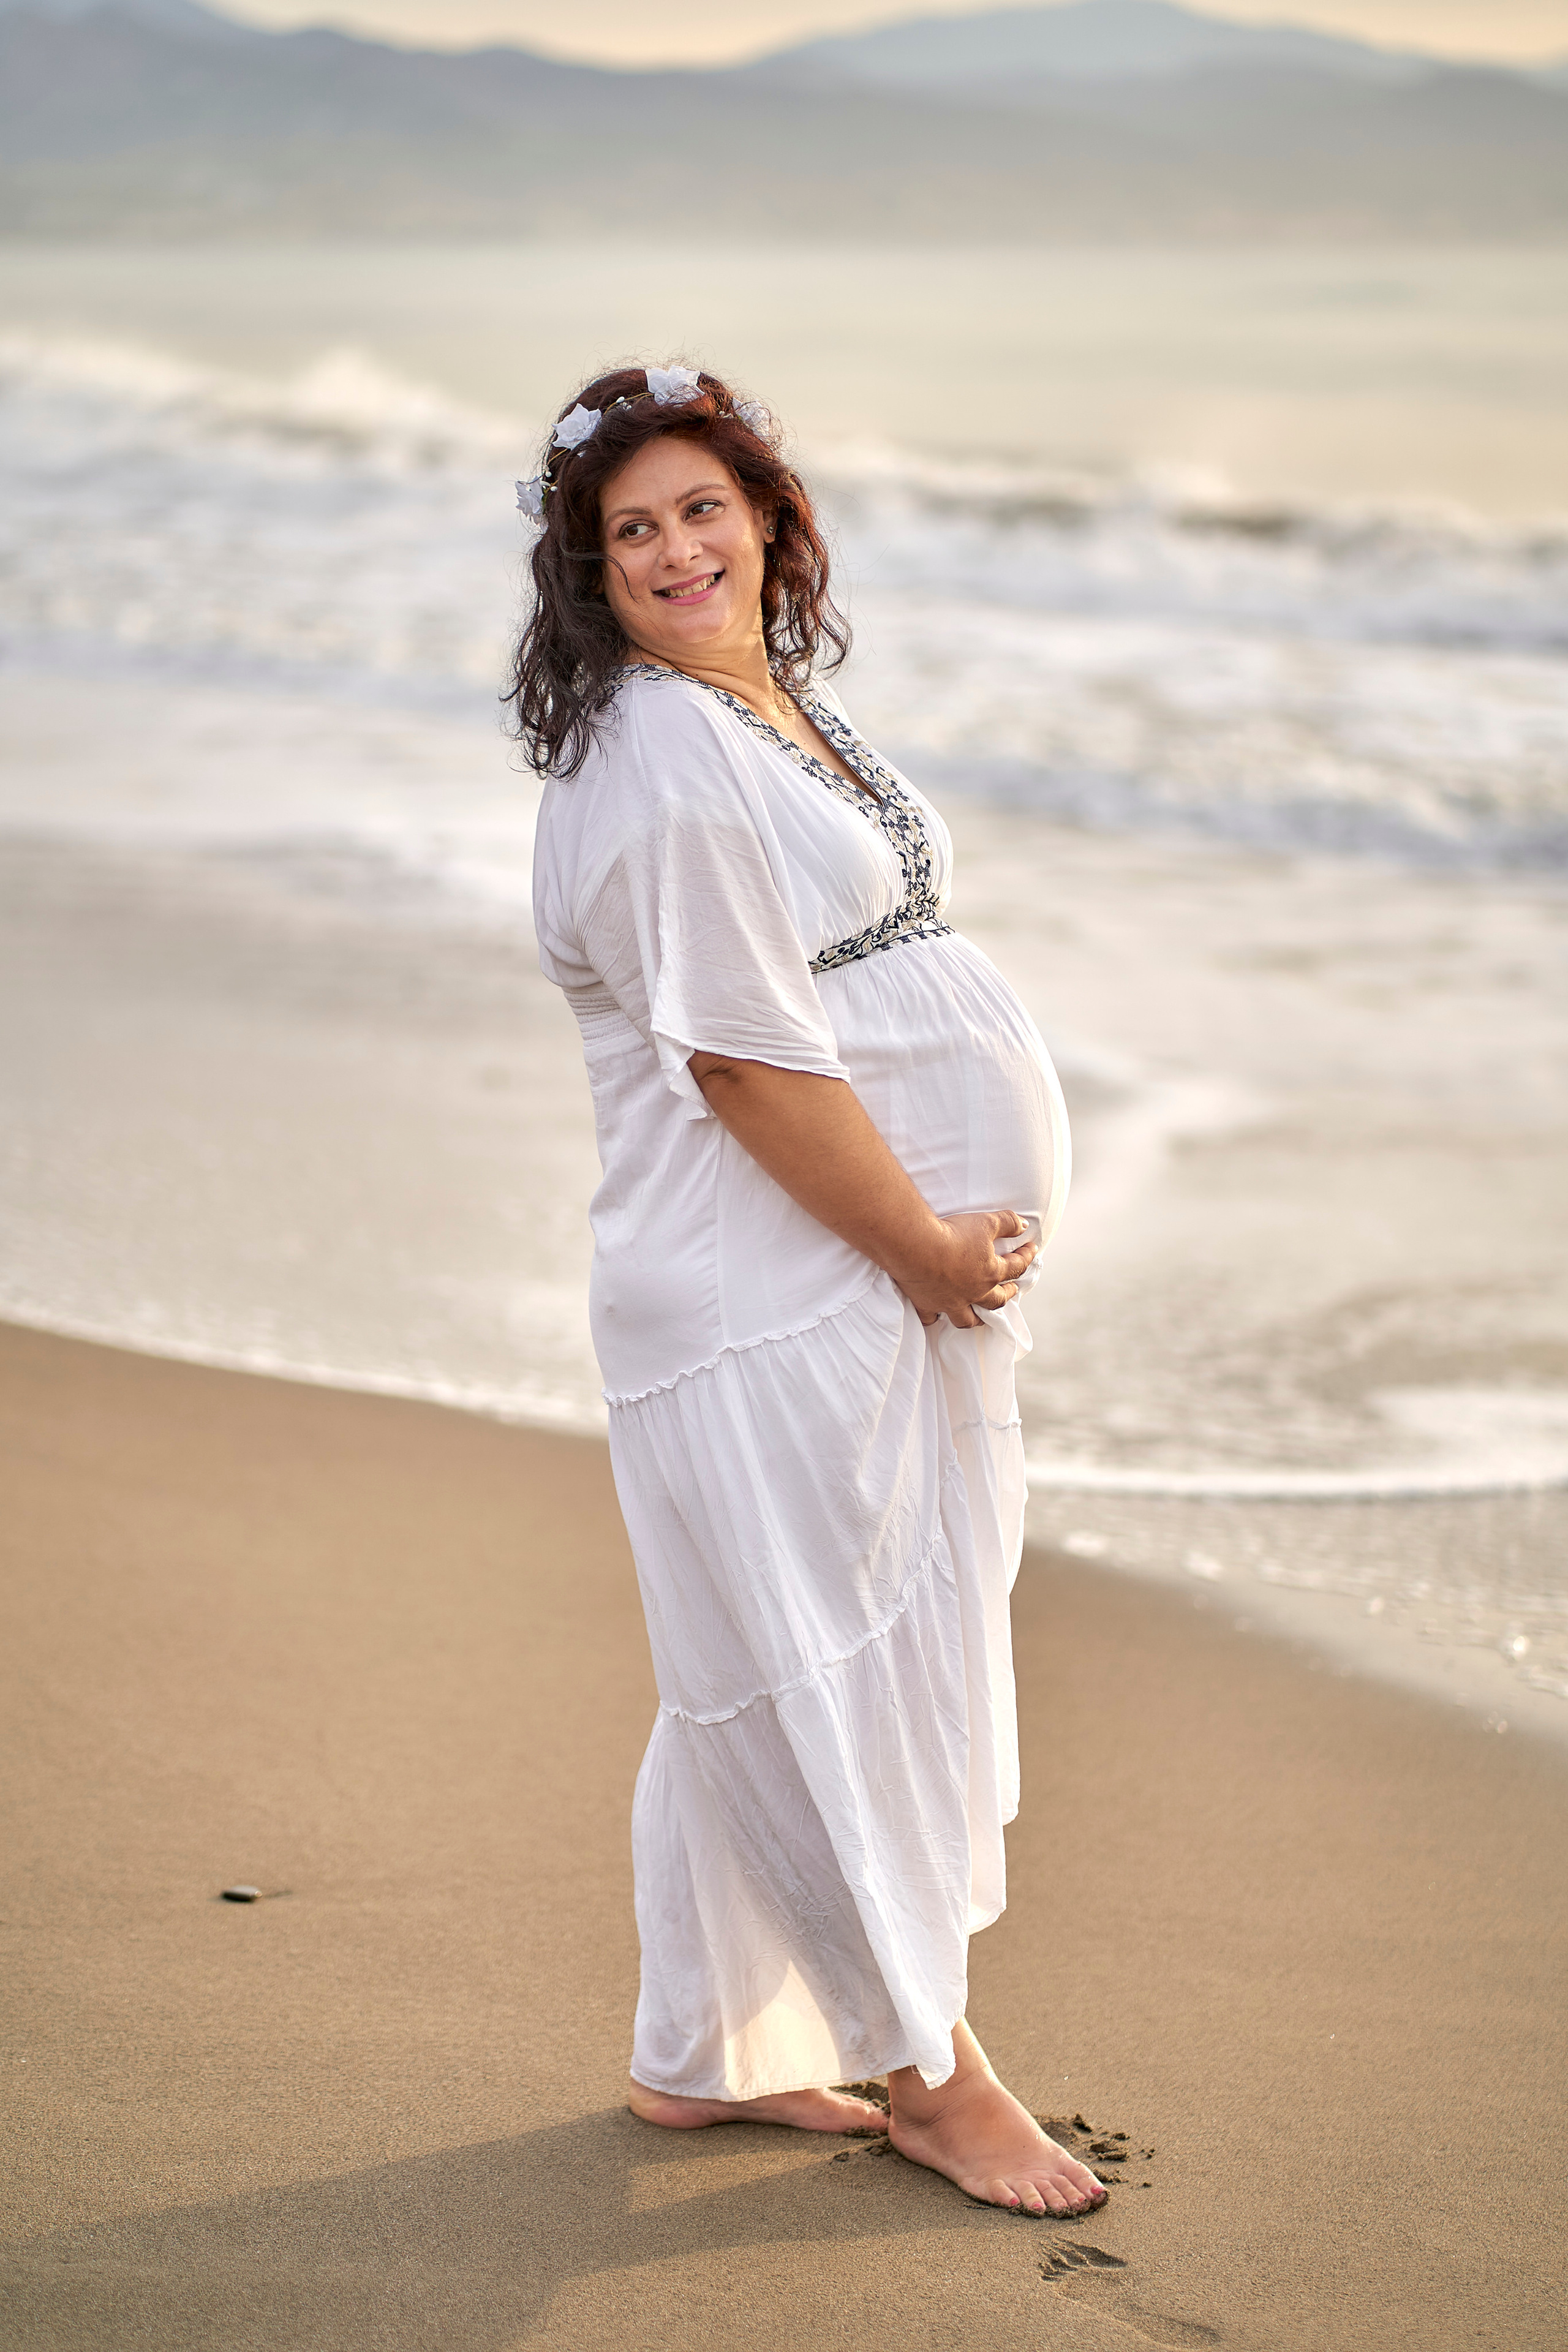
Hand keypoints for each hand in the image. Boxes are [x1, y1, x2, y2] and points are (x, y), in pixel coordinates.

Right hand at [893, 1211, 1035, 1328]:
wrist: (917, 1247)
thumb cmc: (953, 1234)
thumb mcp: (986, 1222)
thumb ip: (1007, 1223)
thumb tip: (1024, 1226)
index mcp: (990, 1273)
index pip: (1016, 1267)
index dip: (1026, 1256)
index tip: (1032, 1248)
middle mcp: (974, 1293)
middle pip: (996, 1300)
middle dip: (1007, 1294)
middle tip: (1012, 1290)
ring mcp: (951, 1302)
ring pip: (968, 1318)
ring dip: (976, 1318)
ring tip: (980, 1316)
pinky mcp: (927, 1304)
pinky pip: (931, 1318)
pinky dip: (934, 1318)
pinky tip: (936, 1316)